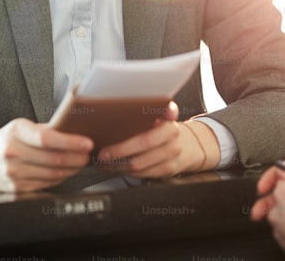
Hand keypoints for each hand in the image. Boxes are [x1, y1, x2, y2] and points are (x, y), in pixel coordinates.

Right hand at [0, 118, 92, 192]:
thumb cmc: (2, 141)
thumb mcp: (18, 128)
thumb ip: (43, 130)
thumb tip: (72, 131)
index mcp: (15, 132)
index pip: (47, 138)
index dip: (70, 142)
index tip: (87, 143)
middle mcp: (12, 152)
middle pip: (54, 159)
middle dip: (77, 158)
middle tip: (87, 155)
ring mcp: (13, 174)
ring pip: (53, 174)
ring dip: (71, 169)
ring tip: (79, 163)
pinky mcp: (15, 189)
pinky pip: (45, 185)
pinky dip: (59, 179)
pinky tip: (65, 173)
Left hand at [94, 102, 219, 176]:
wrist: (183, 146)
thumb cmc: (155, 129)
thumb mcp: (150, 117)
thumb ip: (136, 113)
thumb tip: (101, 111)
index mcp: (168, 114)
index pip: (169, 109)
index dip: (167, 110)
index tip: (164, 110)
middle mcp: (172, 132)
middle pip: (145, 141)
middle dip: (119, 150)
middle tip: (102, 153)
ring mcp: (173, 151)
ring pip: (140, 162)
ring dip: (117, 164)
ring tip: (102, 162)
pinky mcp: (169, 168)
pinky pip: (142, 174)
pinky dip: (124, 172)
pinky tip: (112, 168)